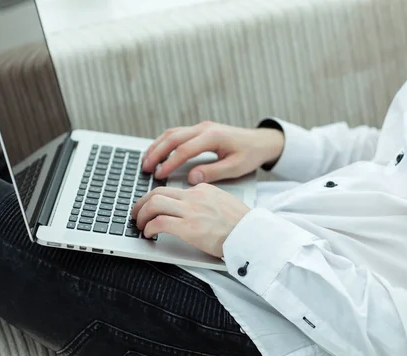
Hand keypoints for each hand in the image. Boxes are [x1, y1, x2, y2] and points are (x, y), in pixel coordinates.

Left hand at [132, 183, 249, 257]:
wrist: (253, 235)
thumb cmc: (242, 226)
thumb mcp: (223, 204)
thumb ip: (206, 203)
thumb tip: (191, 210)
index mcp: (203, 189)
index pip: (173, 190)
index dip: (157, 199)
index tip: (152, 208)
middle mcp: (195, 197)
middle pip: (158, 192)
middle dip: (142, 203)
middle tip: (137, 213)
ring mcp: (191, 211)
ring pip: (154, 204)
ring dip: (142, 214)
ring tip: (140, 224)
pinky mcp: (189, 228)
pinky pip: (159, 222)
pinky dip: (149, 227)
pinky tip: (149, 234)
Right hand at [141, 121, 284, 183]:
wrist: (261, 141)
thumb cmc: (250, 155)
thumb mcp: (235, 167)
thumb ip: (213, 172)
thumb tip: (191, 178)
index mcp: (213, 137)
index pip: (185, 150)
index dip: (170, 163)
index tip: (159, 175)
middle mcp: (205, 128)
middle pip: (173, 138)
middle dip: (157, 153)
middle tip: (145, 168)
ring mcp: (201, 127)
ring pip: (172, 133)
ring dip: (157, 146)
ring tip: (146, 160)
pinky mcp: (200, 129)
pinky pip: (177, 133)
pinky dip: (164, 142)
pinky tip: (157, 152)